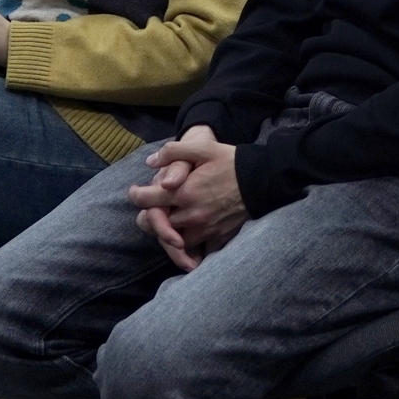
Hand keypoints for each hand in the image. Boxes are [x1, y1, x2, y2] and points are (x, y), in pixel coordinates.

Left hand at [127, 126, 247, 269]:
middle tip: (151, 208)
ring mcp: (204, 230)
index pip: (146, 199)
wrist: (263, 180)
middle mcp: (190, 215)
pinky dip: (190, 250)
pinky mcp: (218, 238)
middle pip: (156, 225)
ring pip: (173, 241)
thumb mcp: (203, 147)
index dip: (135, 195)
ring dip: (167, 233)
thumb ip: (173, 152)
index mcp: (183, 192)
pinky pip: (198, 252)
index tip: (135, 192)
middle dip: (149, 216)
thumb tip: (150, 162)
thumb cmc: (231, 161)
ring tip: (168, 224)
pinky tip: (188, 242)